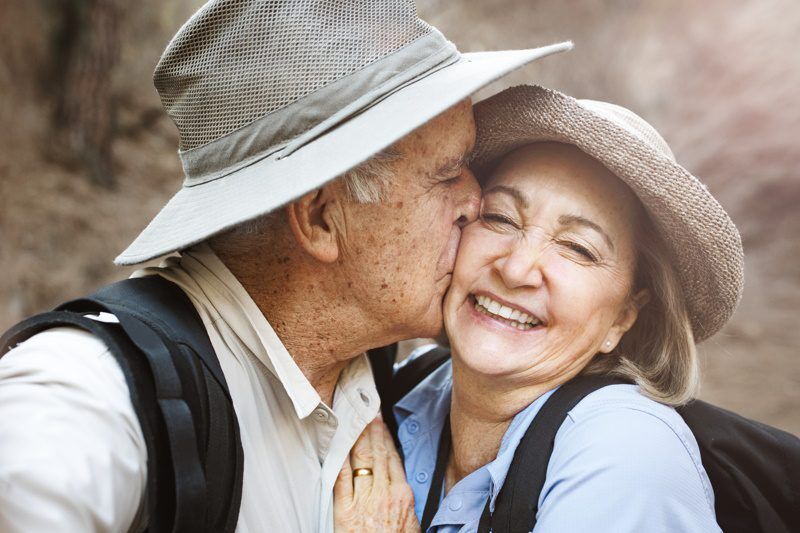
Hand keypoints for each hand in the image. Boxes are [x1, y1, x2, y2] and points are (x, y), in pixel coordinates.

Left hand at [334, 417, 419, 531]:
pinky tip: (337, 445)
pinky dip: (340, 458)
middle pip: (377, 453)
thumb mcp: (411, 525)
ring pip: (361, 460)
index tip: (381, 423)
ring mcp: (364, 500)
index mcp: (403, 496)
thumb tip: (402, 490)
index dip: (385, 438)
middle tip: (366, 410)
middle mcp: (385, 493)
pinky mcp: (345, 510)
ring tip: (353, 419)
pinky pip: (342, 477)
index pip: (393, 458)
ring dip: (356, 437)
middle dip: (371, 430)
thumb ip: (406, 504)